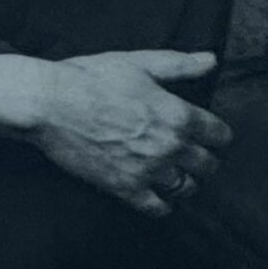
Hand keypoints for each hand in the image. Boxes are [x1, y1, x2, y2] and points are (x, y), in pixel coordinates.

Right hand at [22, 50, 230, 216]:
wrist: (48, 103)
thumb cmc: (90, 78)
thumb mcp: (136, 62)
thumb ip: (179, 64)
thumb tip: (211, 59)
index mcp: (178, 115)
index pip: (219, 135)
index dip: (215, 134)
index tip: (206, 133)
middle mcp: (171, 146)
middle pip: (208, 166)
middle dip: (202, 159)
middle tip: (190, 154)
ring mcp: (149, 170)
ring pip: (186, 188)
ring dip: (184, 181)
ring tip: (173, 174)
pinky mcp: (125, 187)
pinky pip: (159, 208)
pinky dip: (162, 204)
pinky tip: (155, 194)